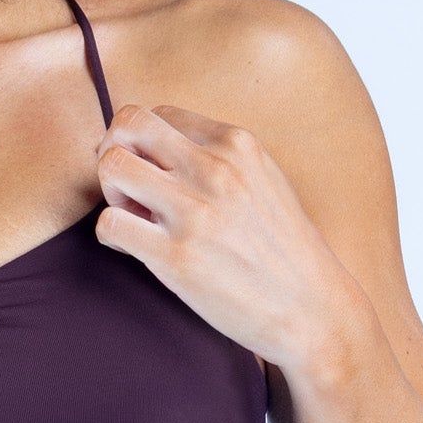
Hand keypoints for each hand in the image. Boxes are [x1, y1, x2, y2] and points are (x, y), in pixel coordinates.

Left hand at [92, 102, 360, 372]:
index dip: (142, 141)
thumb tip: (163, 149)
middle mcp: (215, 169)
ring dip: (111, 193)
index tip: (151, 172)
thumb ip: (220, 158)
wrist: (313, 309)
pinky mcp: (176, 256)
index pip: (159, 113)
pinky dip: (111, 234)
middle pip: (127, 123)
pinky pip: (109, 223)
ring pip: (111, 167)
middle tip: (128, 188)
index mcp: (237, 144)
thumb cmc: (285, 251)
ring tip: (134, 219)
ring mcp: (194, 212)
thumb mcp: (265, 181)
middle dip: (114, 152)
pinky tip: (133, 247)